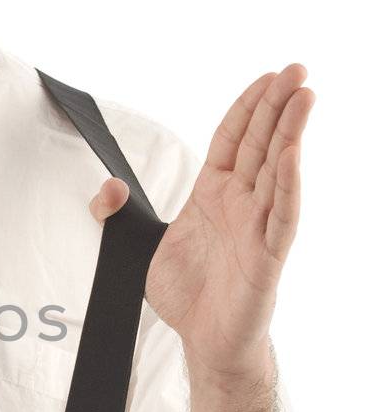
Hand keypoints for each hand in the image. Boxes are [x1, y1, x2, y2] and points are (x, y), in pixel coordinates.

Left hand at [88, 64, 313, 377]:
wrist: (205, 341)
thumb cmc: (187, 294)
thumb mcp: (139, 249)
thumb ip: (116, 217)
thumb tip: (105, 190)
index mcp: (213, 194)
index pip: (233, 138)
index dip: (248, 107)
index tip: (266, 77)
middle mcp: (241, 203)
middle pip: (261, 143)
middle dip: (278, 105)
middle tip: (296, 69)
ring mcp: (257, 226)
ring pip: (278, 169)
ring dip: (291, 132)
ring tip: (305, 94)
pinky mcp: (267, 255)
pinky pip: (282, 214)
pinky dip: (288, 183)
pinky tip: (292, 153)